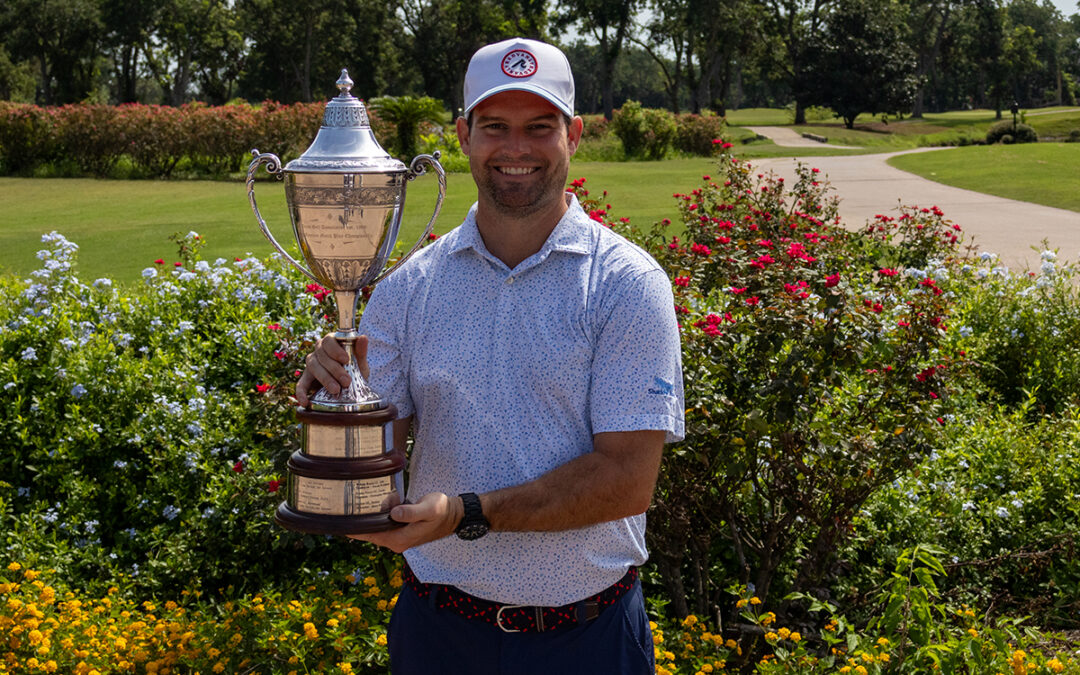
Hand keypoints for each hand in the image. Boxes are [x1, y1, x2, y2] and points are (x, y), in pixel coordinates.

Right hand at [296, 334, 369, 406]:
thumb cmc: (355, 370)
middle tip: (346, 381)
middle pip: (321, 355)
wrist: (352, 386)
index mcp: (332, 343)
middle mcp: (319, 351)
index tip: (346, 360)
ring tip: (336, 390)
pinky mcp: (307, 379)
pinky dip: (301, 393)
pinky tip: (306, 402)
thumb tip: (363, 337)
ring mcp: (311, 364)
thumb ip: (361, 352)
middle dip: (334, 369)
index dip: (335, 350)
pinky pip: (301, 384)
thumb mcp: (360, 363)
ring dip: (325, 379)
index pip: (328, 340)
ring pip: (312, 367)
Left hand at [348, 492, 462, 552]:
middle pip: (370, 533)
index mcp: (400, 539)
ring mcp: (398, 538)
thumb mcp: (429, 509)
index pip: (371, 536)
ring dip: (372, 515)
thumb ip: (411, 512)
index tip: (339, 523)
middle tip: (348, 504)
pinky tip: (380, 503)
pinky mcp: (401, 531)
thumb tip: (394, 513)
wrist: (454, 515)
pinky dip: (380, 515)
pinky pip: (384, 524)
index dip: (354, 531)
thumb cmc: (442, 511)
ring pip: (377, 528)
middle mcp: (396, 542)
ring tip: (367, 501)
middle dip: (361, 520)